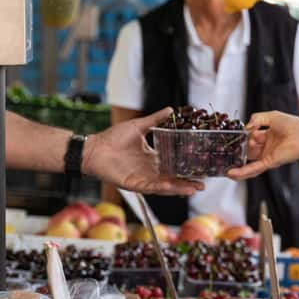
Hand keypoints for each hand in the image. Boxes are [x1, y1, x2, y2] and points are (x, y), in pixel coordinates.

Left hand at [84, 108, 204, 195]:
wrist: (93, 148)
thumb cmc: (113, 137)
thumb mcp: (139, 126)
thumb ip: (155, 120)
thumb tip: (171, 109)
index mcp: (153, 158)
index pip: (174, 164)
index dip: (187, 167)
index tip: (202, 167)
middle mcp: (150, 170)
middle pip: (173, 179)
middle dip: (188, 182)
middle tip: (204, 184)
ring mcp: (143, 178)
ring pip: (164, 186)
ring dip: (178, 188)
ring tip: (193, 189)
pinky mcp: (133, 184)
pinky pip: (149, 187)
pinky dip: (161, 188)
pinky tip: (171, 186)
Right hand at [227, 111, 298, 179]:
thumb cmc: (293, 125)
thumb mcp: (271, 116)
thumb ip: (256, 119)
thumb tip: (246, 128)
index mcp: (270, 135)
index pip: (253, 137)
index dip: (245, 136)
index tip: (236, 135)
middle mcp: (269, 146)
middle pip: (250, 150)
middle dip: (240, 150)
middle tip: (230, 149)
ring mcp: (268, 156)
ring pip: (249, 163)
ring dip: (238, 166)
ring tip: (225, 169)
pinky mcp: (269, 163)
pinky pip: (253, 169)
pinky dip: (242, 172)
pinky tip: (231, 174)